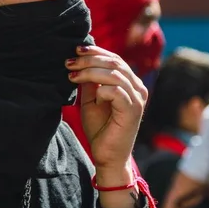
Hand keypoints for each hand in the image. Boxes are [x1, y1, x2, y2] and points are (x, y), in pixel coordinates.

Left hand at [66, 45, 147, 169]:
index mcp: (130, 83)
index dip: (96, 51)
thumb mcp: (91, 99)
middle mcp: (138, 88)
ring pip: (114, 73)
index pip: (115, 59)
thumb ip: (90, 81)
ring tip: (72, 76)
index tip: (76, 50)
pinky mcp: (133, 110)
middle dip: (89, 60)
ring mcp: (138, 99)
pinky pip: (116, 91)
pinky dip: (101, 90)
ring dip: (90, 72)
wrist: (107, 157)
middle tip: (70, 63)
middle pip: (114, 62)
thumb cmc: (100, 129)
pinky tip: (93, 98)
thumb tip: (80, 60)